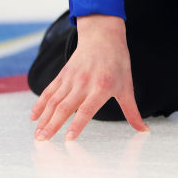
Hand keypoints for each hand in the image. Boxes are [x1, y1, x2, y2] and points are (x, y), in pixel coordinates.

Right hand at [30, 15, 148, 140]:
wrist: (103, 37)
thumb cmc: (118, 63)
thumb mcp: (127, 87)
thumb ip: (132, 111)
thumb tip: (144, 130)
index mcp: (102, 87)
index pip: (87, 109)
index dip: (77, 124)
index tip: (68, 139)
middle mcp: (84, 83)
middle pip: (65, 107)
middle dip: (52, 125)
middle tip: (42, 140)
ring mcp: (71, 78)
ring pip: (54, 101)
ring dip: (44, 118)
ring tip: (37, 135)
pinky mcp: (62, 74)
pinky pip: (48, 91)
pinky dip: (40, 104)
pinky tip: (33, 117)